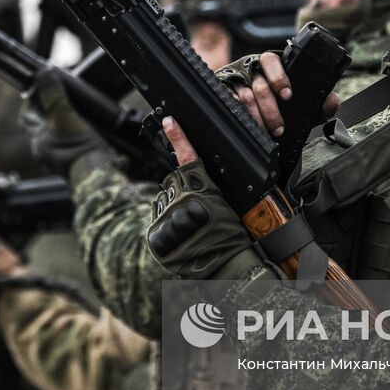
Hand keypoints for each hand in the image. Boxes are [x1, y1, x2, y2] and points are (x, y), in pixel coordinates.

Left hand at [22, 68, 111, 175]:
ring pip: (52, 137)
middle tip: (58, 97)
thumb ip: (53, 95)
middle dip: (45, 111)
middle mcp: (44, 152)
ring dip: (58, 124)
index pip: (27, 115)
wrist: (98, 177)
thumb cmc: (80, 148)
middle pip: (39, 126)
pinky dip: (69, 136)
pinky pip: (65, 146)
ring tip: (72, 111)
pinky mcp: (72, 164)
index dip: (33, 99)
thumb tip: (43, 73)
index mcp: (38, 141)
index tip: (42, 87)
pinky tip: (81, 130)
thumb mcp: (66, 116)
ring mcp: (57, 160)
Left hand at [147, 125, 263, 280]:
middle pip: (174, 181)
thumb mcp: (226, 203)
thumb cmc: (233, 237)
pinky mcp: (156, 232)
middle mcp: (180, 199)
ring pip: (165, 198)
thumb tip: (195, 176)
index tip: (169, 121)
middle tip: (198, 207)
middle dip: (182, 188)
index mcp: (201, 188)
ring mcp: (165, 216)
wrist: (225, 268)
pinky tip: (182, 233)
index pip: (187, 156)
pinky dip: (168, 222)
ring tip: (192, 224)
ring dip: (174, 205)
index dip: (179, 137)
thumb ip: (207, 187)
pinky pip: (159, 218)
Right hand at [221, 52, 338, 137]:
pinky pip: (230, 105)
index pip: (271, 61)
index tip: (288, 95)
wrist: (256, 113)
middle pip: (259, 85)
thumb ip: (318, 101)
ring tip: (268, 133)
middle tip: (280, 129)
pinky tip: (250, 128)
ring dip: (258, 118)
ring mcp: (235, 81)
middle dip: (271, 110)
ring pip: (245, 98)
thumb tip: (331, 102)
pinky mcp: (223, 92)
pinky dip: (242, 118)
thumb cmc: (281, 103)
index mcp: (270, 65)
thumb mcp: (301, 101)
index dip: (279, 77)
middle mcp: (251, 69)